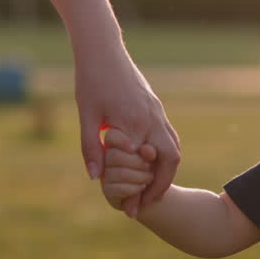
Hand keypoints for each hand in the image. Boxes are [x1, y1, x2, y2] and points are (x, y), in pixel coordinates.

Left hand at [74, 51, 179, 217]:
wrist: (103, 49)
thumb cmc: (90, 81)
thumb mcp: (86, 116)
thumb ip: (91, 148)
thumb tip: (95, 178)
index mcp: (133, 123)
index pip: (143, 167)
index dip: (140, 191)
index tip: (130, 209)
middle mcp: (151, 118)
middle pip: (170, 160)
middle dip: (162, 185)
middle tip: (147, 202)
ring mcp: (157, 111)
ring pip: (173, 148)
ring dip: (165, 170)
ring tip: (150, 188)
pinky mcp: (156, 106)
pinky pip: (168, 136)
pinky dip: (164, 154)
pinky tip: (149, 163)